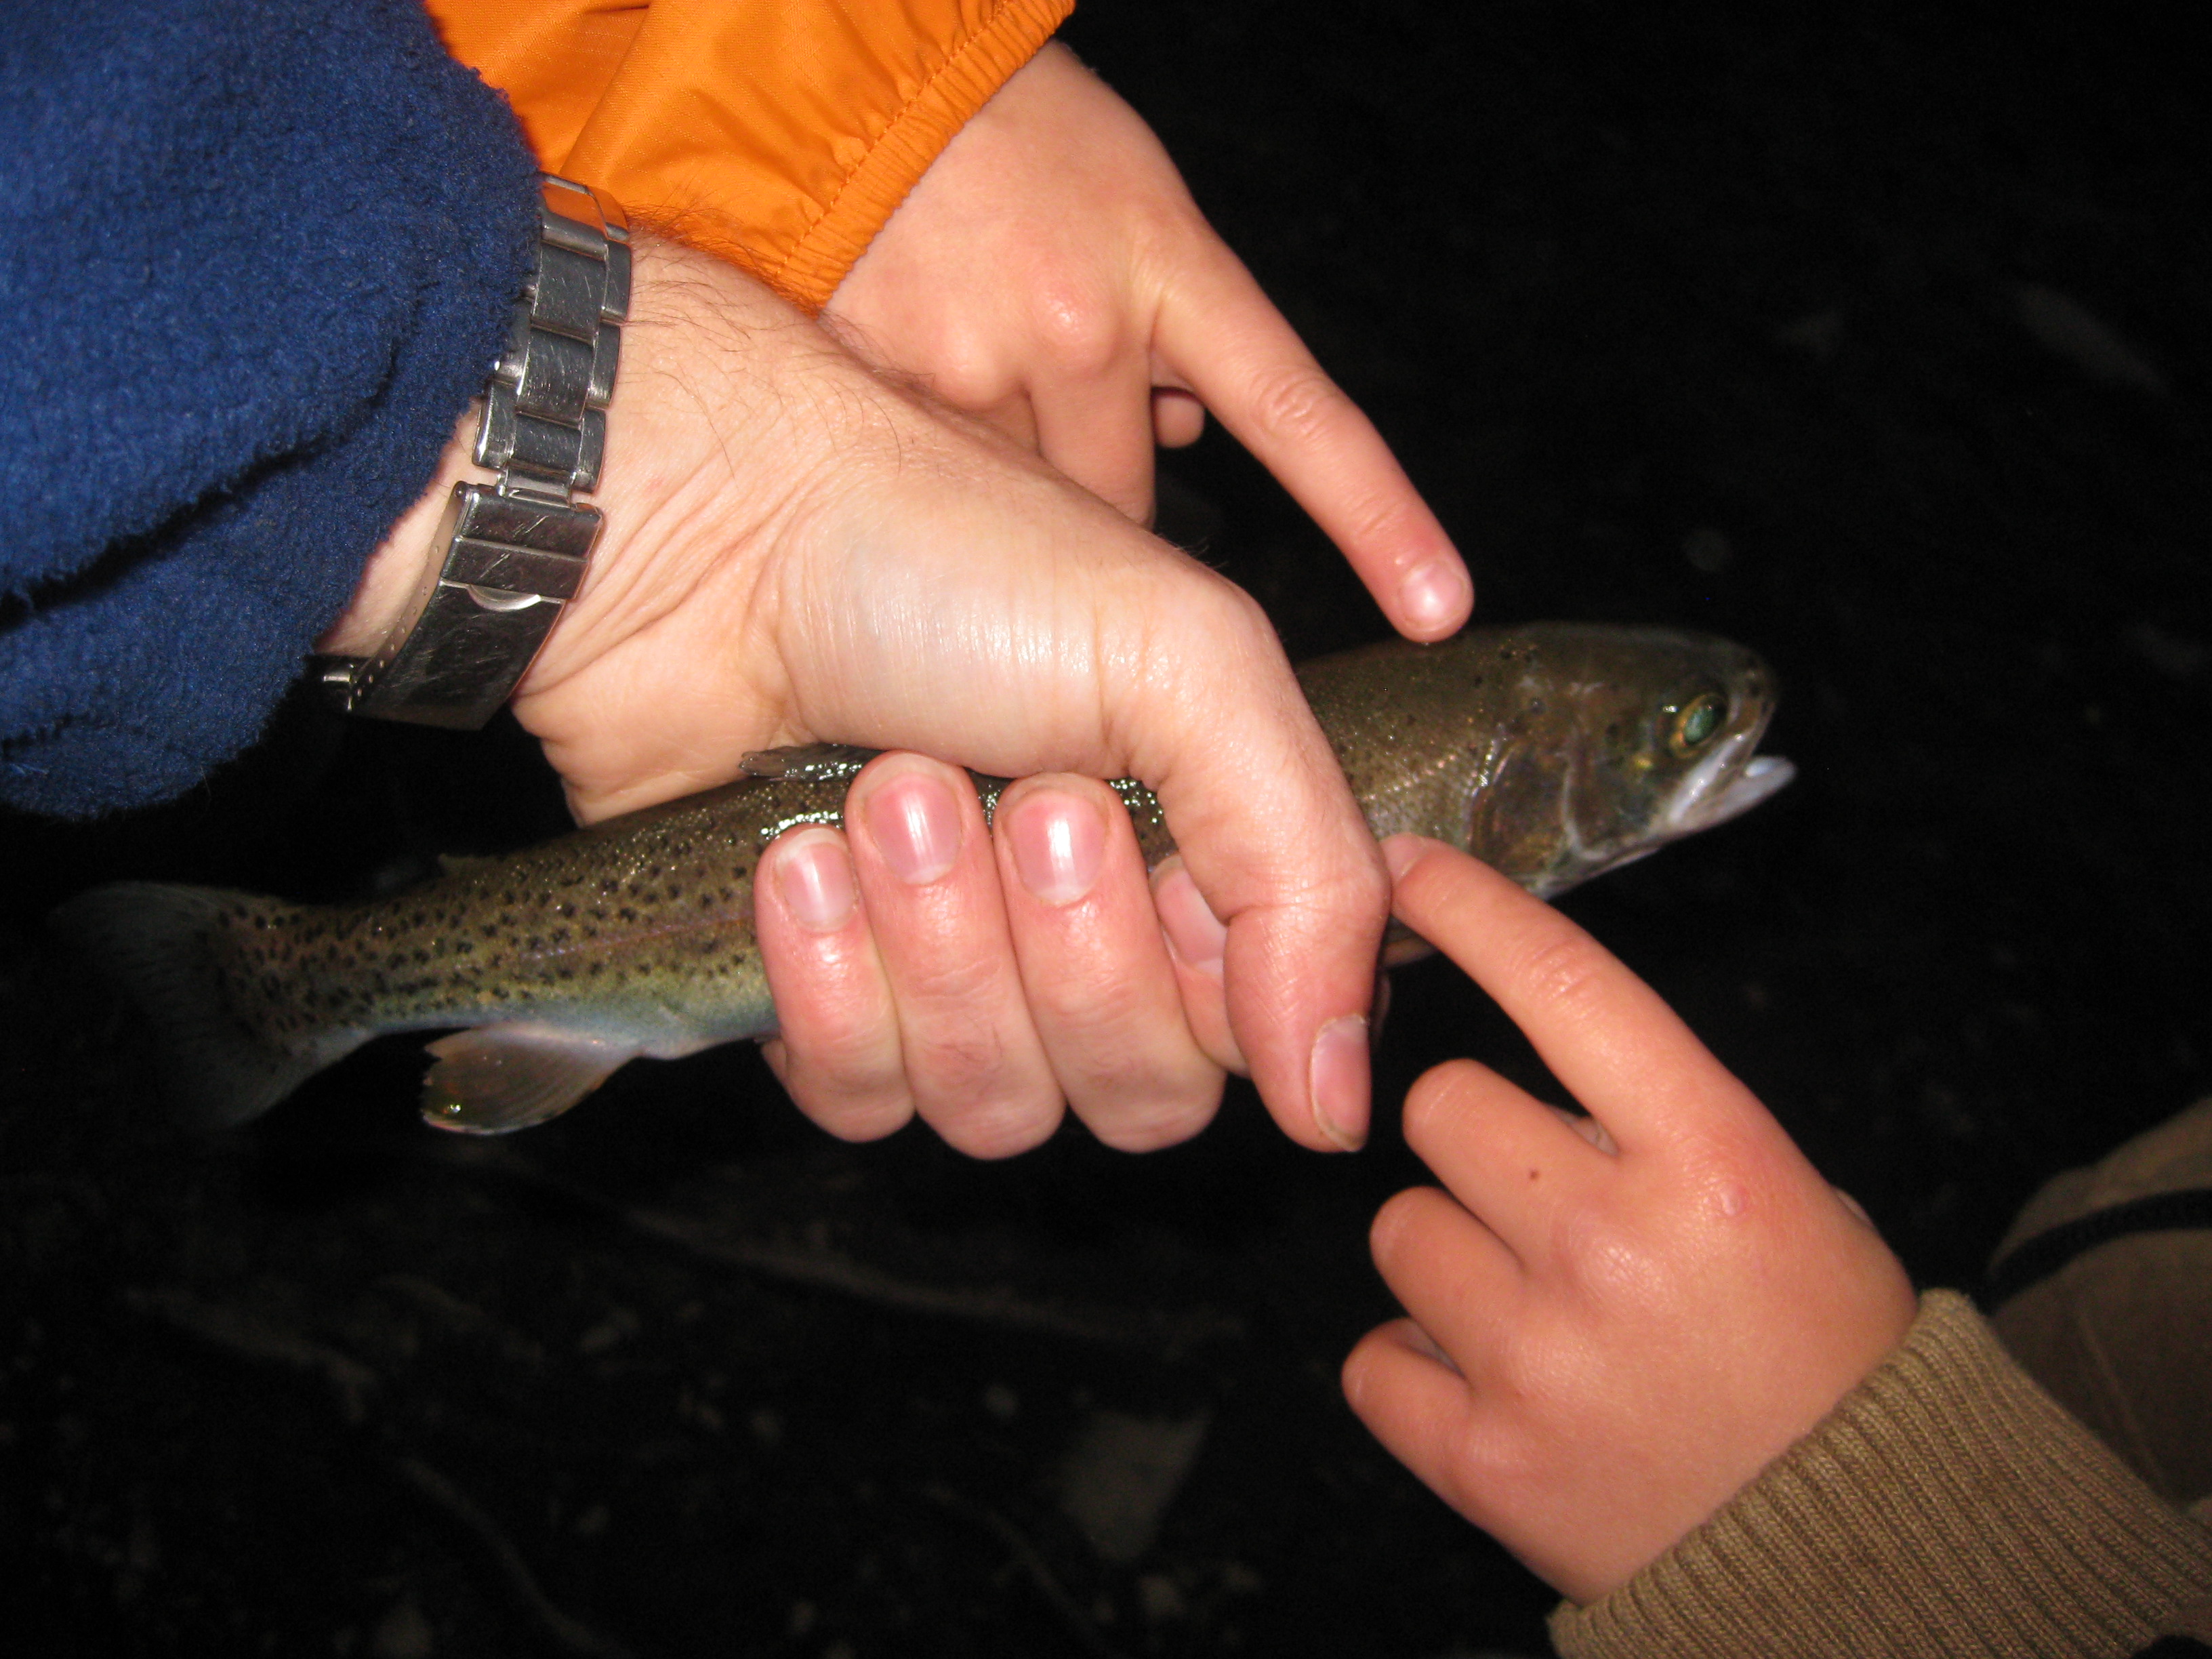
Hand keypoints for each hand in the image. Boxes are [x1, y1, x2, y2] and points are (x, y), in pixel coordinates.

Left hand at [325, 236, 1384, 1157]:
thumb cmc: (943, 556)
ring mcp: (951, 970)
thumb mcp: (1189, 663)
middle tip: (1018, 798)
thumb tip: (1341, 1106)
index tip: (1151, 849)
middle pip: (1141, 1091)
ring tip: (888, 793)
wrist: (700, 533)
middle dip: (1070, 948)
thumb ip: (1311, 877)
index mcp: (1201, 842)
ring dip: (943, 946)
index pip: (1262, 1030)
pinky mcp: (824, 1001)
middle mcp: (1087, 925)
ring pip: (1001, 1105)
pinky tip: (795, 863)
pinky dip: (834, 988)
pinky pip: (867, 1100)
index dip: (1212, 977)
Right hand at [823, 42, 1470, 642]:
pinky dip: (931, 458)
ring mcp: (976, 362)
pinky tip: (912, 376)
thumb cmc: (1008, 137)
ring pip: (1022, 507)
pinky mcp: (882, 393)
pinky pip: (935, 485)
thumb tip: (1183, 434)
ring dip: (1009, 470)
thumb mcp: (1133, 200)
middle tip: (1044, 400)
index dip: (1377, 519)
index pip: (1297, 414)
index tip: (1441, 611)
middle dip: (1099, 481)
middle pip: (1124, 506)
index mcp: (1167, 267)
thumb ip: (1174, 320)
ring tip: (965, 362)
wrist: (841, 87)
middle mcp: (1081, 326)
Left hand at [1340, 838, 1916, 1604]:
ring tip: (1535, 1311)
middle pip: (1441, 1105)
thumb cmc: (1823, 1358)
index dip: (1472, 910)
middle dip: (1477, 1137)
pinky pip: (1375, 1357)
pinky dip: (1417, 1367)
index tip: (1405, 867)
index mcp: (1713, 1163)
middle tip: (1542, 1200)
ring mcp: (1538, 1355)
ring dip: (1450, 1255)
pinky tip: (1491, 1383)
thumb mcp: (1789, 1202)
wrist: (1853, 1553)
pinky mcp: (1480, 1459)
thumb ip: (1660, 1123)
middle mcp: (1613, 1244)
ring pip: (1399, 1228)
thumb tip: (1534, 1064)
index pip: (1566, 987)